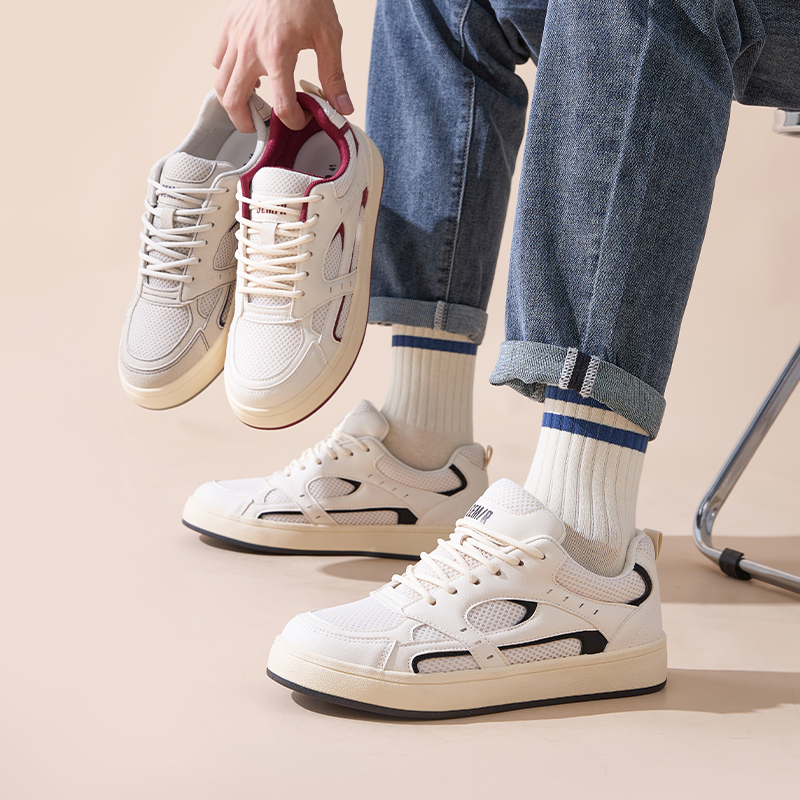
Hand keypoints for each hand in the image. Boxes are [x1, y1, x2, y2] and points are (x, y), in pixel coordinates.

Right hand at [213, 0, 352, 131]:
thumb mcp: (329, 36)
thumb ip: (334, 76)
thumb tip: (343, 108)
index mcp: (278, 54)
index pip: (281, 106)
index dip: (293, 122)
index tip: (301, 119)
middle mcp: (250, 49)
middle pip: (234, 102)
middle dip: (248, 124)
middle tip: (262, 127)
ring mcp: (235, 38)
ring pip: (220, 86)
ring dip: (234, 104)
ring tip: (251, 107)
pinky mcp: (228, 28)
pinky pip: (218, 61)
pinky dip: (227, 76)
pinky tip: (246, 76)